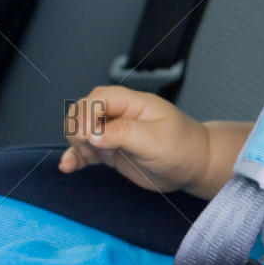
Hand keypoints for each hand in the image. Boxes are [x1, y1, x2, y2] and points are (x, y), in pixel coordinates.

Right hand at [58, 85, 207, 193]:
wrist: (195, 166)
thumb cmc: (183, 147)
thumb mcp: (156, 140)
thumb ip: (123, 134)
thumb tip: (93, 134)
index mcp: (132, 102)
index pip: (98, 98)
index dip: (86, 114)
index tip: (88, 135)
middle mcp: (120, 114)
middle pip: (84, 111)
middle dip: (77, 128)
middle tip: (87, 147)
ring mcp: (114, 133)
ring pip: (82, 131)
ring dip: (75, 144)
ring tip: (83, 158)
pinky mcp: (111, 151)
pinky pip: (87, 151)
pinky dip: (76, 157)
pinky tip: (68, 166)